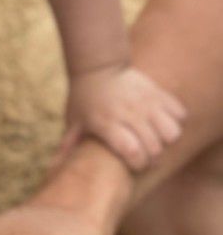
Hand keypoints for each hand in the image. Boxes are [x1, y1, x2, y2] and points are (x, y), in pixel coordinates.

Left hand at [64, 65, 185, 171]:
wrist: (98, 66)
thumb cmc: (83, 99)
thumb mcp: (73, 122)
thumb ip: (68, 145)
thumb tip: (55, 167)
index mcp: (107, 123)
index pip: (132, 151)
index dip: (137, 164)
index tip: (133, 165)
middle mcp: (129, 113)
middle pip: (154, 147)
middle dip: (152, 159)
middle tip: (145, 157)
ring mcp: (146, 102)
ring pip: (172, 132)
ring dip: (166, 141)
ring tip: (156, 139)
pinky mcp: (159, 93)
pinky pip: (179, 114)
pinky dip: (175, 122)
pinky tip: (162, 123)